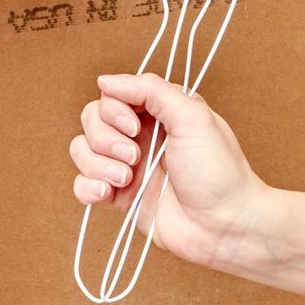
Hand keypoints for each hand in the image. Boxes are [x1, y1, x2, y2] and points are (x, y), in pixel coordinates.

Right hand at [69, 71, 269, 271]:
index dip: (114, 111)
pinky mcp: (117, 195)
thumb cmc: (218, 171)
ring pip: (81, 150)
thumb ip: (151, 90)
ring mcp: (125, 166)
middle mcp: (138, 136)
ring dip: (98, 165)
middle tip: (135, 157)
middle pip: (91, 121)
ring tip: (127, 179)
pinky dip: (87, 187)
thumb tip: (105, 80)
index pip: (112, 96)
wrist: (223, 225)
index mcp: (157, 113)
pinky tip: (107, 194)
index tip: (135, 128)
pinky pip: (81, 183)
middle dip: (105, 140)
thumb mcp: (193, 117)